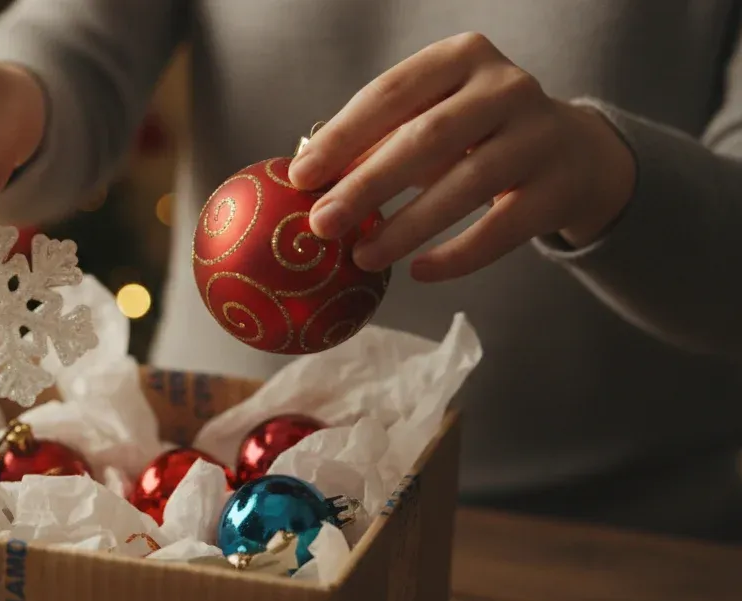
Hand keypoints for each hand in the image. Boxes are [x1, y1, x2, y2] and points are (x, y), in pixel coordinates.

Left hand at [289, 32, 635, 281]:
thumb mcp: (428, 122)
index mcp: (462, 56)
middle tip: (322, 224)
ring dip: (407, 226)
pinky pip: (501, 228)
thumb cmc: (474, 136)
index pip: (390, 92)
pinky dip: (456, 255)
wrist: (572, 155)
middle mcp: (506, 86)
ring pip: (466, 184)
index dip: (342, 136)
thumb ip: (376, 142)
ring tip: (362, 257)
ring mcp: (539, 135)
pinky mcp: (557, 187)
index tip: (300, 177)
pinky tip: (418, 272)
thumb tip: (307, 180)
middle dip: (367, 184)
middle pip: (426, 137)